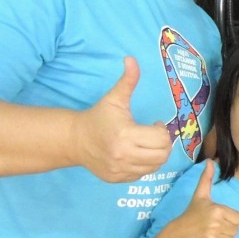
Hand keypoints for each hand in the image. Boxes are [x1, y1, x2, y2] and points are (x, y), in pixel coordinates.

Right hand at [71, 57, 172, 182]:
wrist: (75, 140)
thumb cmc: (99, 117)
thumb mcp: (114, 98)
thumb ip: (127, 80)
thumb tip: (131, 58)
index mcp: (125, 135)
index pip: (161, 139)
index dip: (162, 130)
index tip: (154, 124)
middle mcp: (123, 155)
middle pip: (162, 155)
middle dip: (163, 143)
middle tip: (154, 135)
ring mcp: (120, 170)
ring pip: (155, 167)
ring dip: (156, 155)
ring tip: (146, 144)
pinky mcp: (117, 179)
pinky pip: (142, 174)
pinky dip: (145, 165)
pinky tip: (136, 154)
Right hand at [169, 160, 238, 237]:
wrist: (178, 233)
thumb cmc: (192, 213)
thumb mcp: (200, 195)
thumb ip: (207, 178)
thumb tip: (210, 161)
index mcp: (218, 210)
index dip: (231, 219)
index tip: (219, 218)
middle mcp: (215, 224)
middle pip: (236, 231)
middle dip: (227, 230)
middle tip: (214, 227)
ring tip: (212, 234)